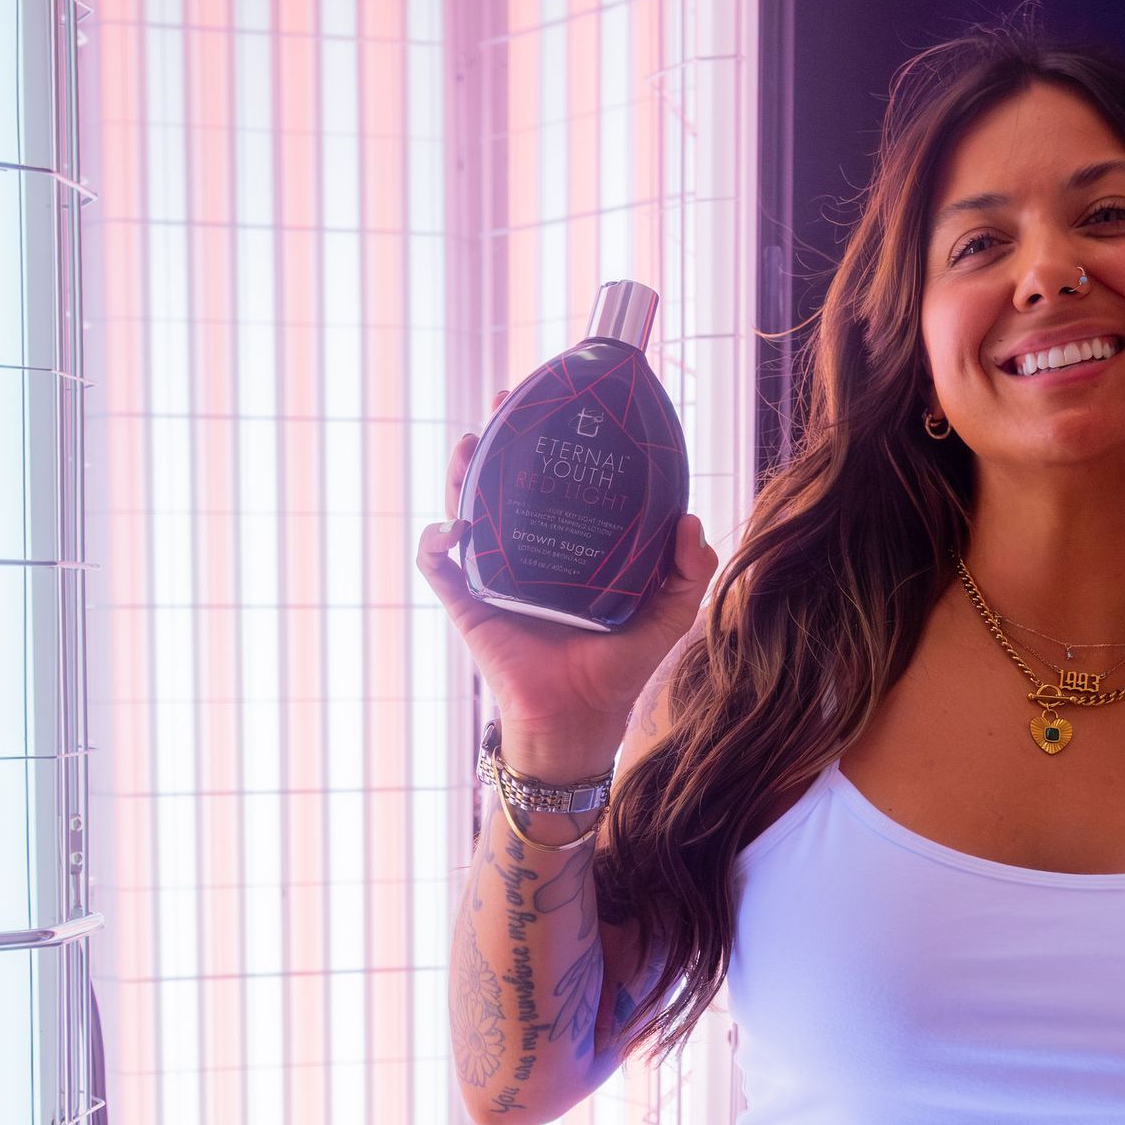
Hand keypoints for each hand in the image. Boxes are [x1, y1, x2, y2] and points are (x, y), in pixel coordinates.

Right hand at [415, 393, 718, 761]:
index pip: (554, 482)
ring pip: (464, 511)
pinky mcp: (468, 604)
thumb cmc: (618, 669)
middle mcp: (526, 552)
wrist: (578, 719)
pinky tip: (452, 527)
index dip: (550, 442)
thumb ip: (686, 572)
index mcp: (568, 546)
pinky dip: (436, 543)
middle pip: (502, 483)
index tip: (555, 404)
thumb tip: (689, 521)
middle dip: (496, 440)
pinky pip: (440, 567)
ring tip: (468, 446)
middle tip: (501, 405)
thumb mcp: (665, 615)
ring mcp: (492, 575)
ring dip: (460, 475)